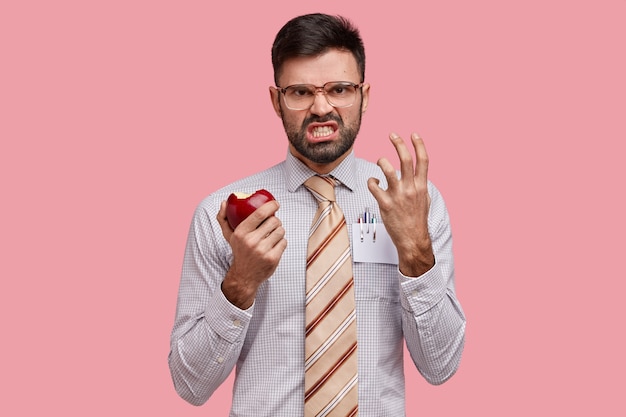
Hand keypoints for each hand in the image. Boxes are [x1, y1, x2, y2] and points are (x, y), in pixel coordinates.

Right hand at [217, 199, 286, 308]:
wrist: (244, 276)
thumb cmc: (239, 252)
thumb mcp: (229, 236)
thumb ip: (224, 219)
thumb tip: (223, 203)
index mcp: (241, 233)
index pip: (260, 214)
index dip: (271, 206)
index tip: (275, 204)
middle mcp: (251, 241)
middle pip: (274, 221)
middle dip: (276, 221)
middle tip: (272, 224)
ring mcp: (263, 250)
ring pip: (281, 231)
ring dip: (279, 231)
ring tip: (272, 236)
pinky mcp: (272, 258)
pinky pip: (284, 242)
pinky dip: (281, 242)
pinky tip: (274, 246)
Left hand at [367, 132, 434, 276]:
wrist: (412, 239)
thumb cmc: (417, 219)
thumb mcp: (425, 199)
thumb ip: (420, 185)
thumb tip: (417, 174)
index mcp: (421, 186)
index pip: (423, 161)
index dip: (419, 145)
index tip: (413, 134)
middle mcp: (410, 188)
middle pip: (405, 160)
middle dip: (399, 144)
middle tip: (392, 134)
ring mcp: (398, 195)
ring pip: (387, 170)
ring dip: (382, 161)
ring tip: (381, 161)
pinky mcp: (385, 204)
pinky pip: (374, 186)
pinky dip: (372, 181)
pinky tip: (374, 183)